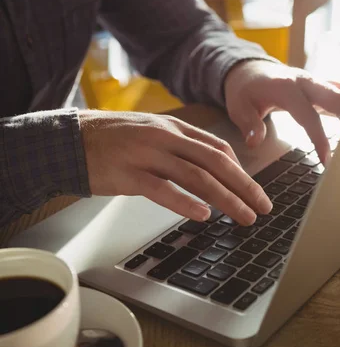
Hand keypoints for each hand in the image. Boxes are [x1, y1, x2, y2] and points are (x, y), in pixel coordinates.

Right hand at [79, 111, 271, 224]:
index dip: (241, 170)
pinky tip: (202, 215)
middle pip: (215, 163)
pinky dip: (184, 202)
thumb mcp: (152, 135)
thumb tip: (210, 168)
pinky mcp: (128, 174)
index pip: (218, 148)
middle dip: (244, 186)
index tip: (255, 190)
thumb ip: (180, 148)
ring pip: (196, 177)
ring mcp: (147, 154)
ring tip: (243, 217)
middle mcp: (165, 138)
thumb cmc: (113, 140)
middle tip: (263, 207)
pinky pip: (161, 189)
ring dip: (225, 199)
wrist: (69, 139)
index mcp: (174, 129)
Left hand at [224, 60, 339, 164]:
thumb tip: (255, 142)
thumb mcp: (238, 108)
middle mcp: (306, 82)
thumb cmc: (245, 91)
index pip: (309, 117)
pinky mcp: (322, 84)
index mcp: (286, 88)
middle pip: (338, 98)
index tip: (327, 160)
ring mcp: (317, 81)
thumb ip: (249, 125)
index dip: (320, 140)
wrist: (250, 70)